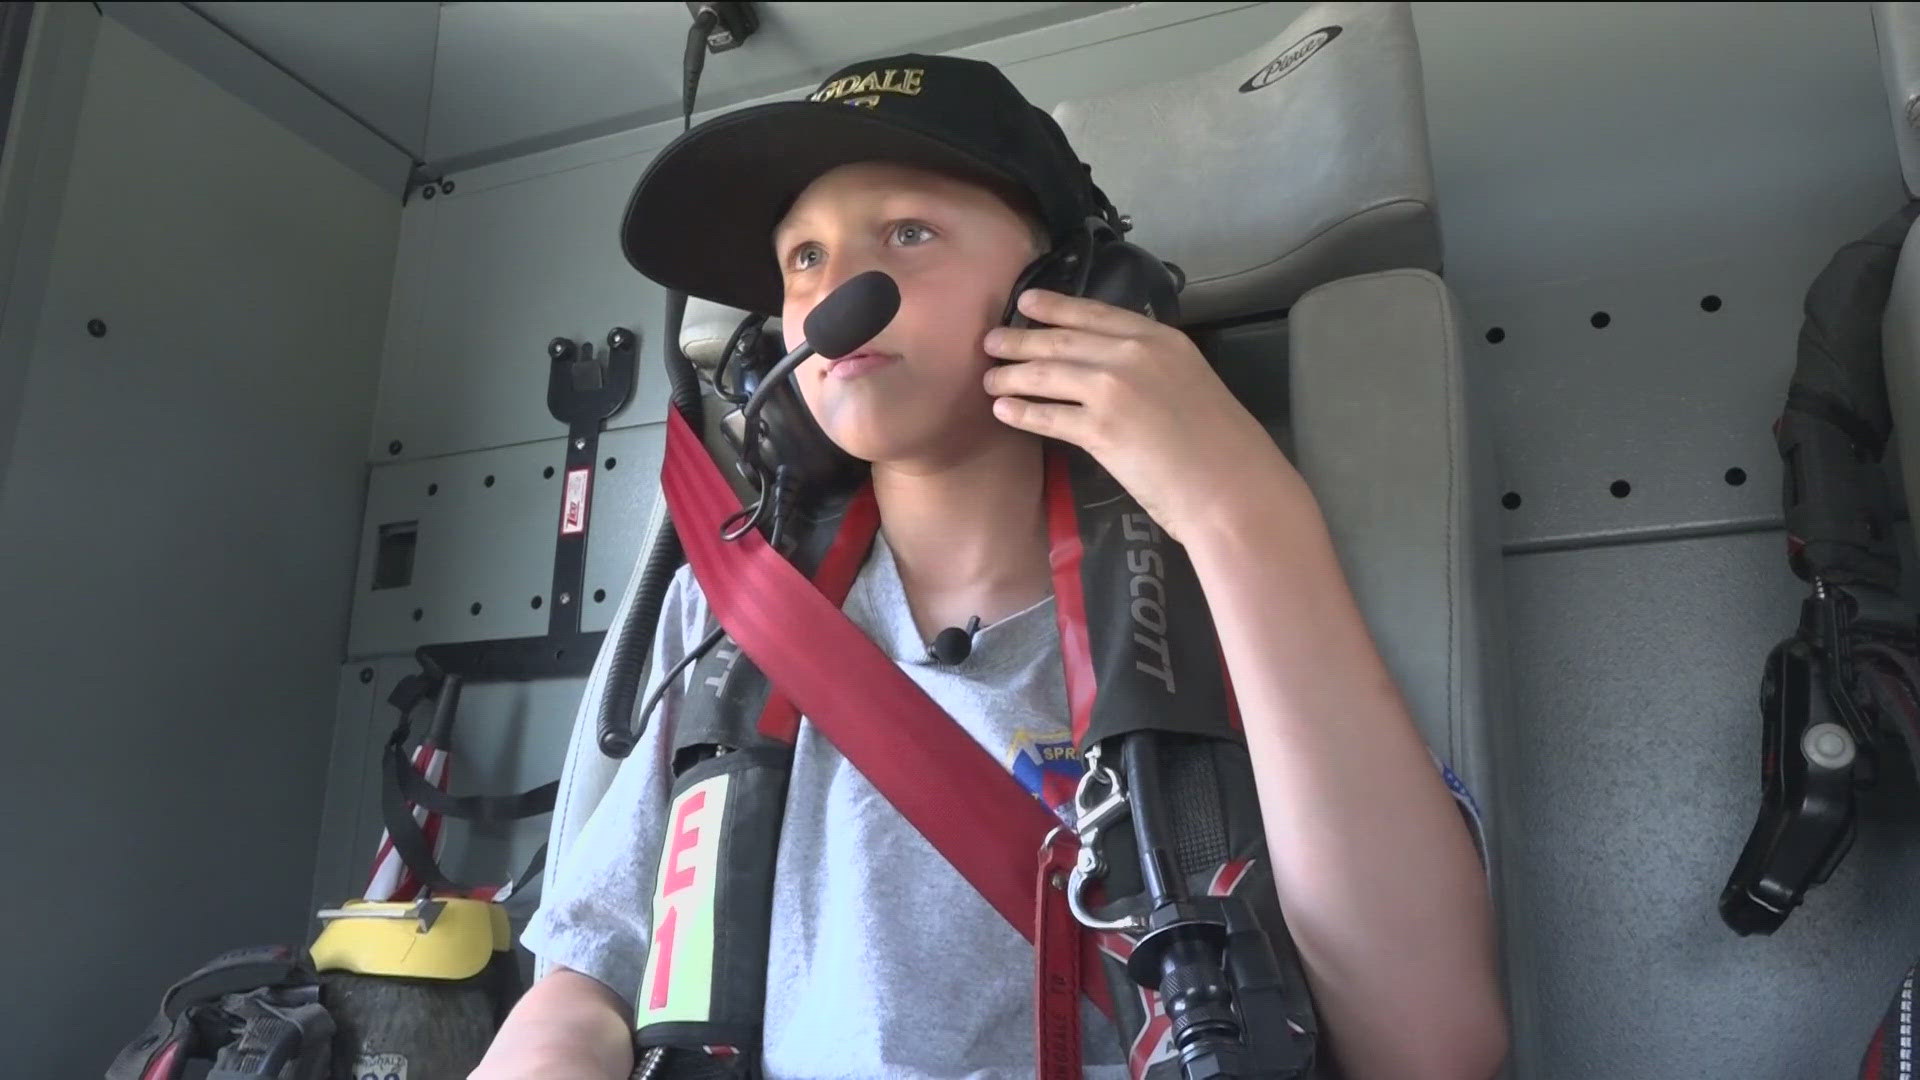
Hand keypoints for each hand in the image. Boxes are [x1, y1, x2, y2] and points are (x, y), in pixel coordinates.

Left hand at [982, 288, 1293, 545]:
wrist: (1232, 486)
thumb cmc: (1220, 446)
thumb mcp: (1191, 382)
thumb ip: (1153, 367)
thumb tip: (1112, 366)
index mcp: (1161, 339)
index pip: (1096, 313)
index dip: (1056, 306)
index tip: (1026, 300)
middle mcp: (1134, 355)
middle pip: (1063, 339)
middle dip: (1021, 339)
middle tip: (990, 341)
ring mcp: (1114, 390)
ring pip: (1048, 374)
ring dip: (1012, 375)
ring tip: (988, 377)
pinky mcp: (1100, 430)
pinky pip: (1048, 416)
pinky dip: (1020, 412)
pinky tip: (1001, 410)